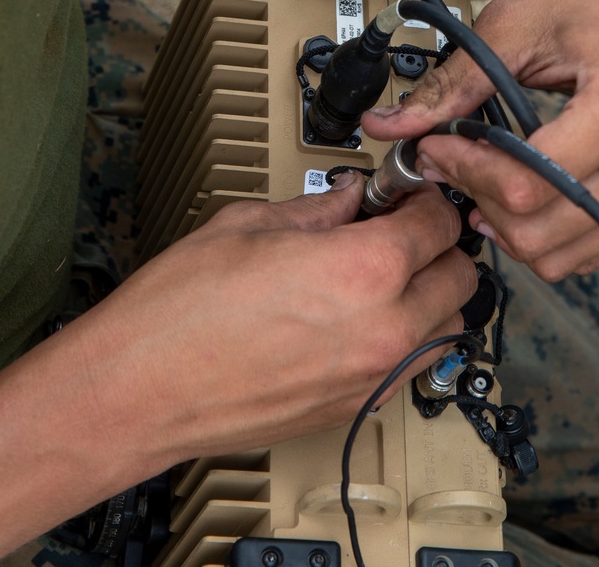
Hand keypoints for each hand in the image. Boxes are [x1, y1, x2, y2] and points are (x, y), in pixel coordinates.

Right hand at [0, 175, 475, 566]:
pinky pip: (410, 369)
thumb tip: (346, 200)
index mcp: (364, 268)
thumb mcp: (249, 223)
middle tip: (401, 224)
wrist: (139, 389)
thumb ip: (316, 208)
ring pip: (446, 330)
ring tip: (387, 273)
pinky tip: (362, 318)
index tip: (407, 188)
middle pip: (459, 278)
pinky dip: (405, 340)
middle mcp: (383, 329)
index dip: (425, 194)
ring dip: (431, 296)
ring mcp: (371, 378)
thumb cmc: (178, 310)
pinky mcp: (351, 410)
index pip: (438, 221)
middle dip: (437, 244)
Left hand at [363, 0, 598, 280]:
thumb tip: (386, 125)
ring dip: (505, 223)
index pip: (527, 182)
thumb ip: (451, 85)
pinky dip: (540, 232)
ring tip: (477, 173)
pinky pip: (587, 249)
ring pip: (561, 254)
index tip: (434, 142)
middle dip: (477, 195)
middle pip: (540, 228)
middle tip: (447, 156)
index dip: (465, 168)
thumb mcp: (512, 26)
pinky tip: (513, 190)